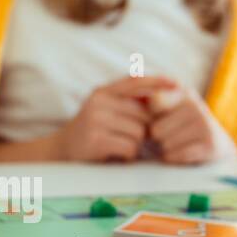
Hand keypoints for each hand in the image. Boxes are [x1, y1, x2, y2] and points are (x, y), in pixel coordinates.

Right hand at [56, 76, 176, 162]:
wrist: (60, 151)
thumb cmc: (91, 132)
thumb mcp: (105, 110)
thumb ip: (127, 103)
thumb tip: (162, 96)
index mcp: (103, 92)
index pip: (135, 81)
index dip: (157, 81)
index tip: (177, 83)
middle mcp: (99, 102)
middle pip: (144, 114)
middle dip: (144, 129)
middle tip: (128, 138)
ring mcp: (96, 120)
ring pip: (139, 132)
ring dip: (135, 144)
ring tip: (119, 146)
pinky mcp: (96, 140)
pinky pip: (130, 147)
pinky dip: (128, 155)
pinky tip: (115, 154)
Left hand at [148, 88, 218, 164]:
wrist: (216, 144)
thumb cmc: (179, 126)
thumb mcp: (167, 109)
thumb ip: (146, 101)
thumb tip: (126, 96)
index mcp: (183, 93)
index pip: (154, 102)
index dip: (148, 118)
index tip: (153, 121)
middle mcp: (196, 105)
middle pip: (156, 130)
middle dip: (156, 138)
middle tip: (167, 137)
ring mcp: (205, 124)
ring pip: (165, 144)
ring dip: (165, 149)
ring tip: (175, 144)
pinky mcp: (210, 144)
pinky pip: (176, 156)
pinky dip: (173, 158)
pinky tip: (181, 153)